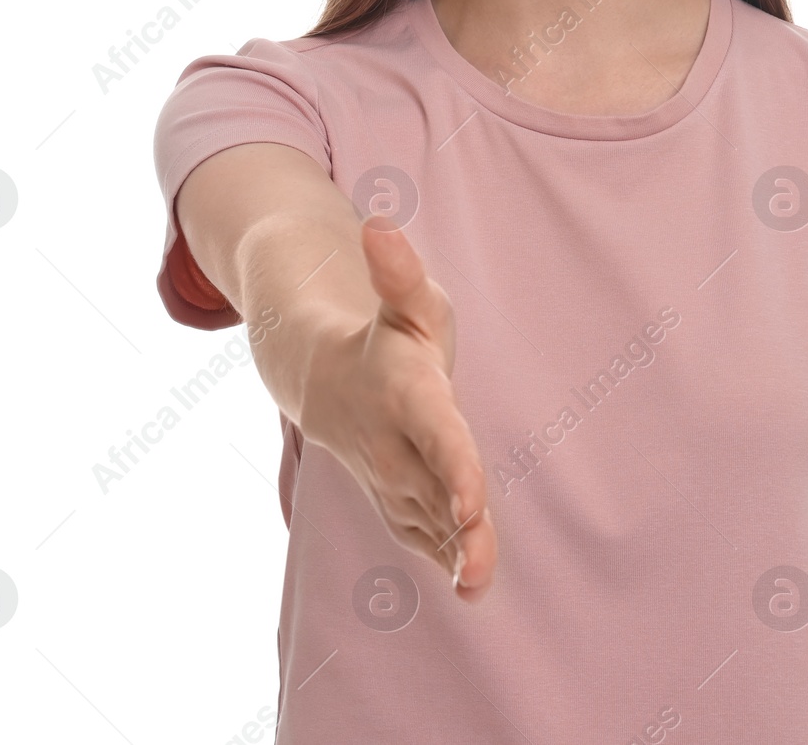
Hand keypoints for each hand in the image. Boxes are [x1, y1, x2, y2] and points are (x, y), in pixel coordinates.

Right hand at [296, 214, 495, 601]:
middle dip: (457, 530)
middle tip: (479, 569)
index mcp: (406, 393)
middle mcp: (394, 443)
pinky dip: (443, 559)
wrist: (328, 380)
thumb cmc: (389, 336)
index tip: (472, 502)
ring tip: (480, 584)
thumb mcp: (406, 299)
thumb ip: (398, 271)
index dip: (453, 469)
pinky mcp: (397, 499)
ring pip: (427, 523)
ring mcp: (391, 477)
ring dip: (454, 555)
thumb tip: (377, 223)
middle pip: (431, 492)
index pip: (436, 435)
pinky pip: (421, 535)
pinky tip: (473, 584)